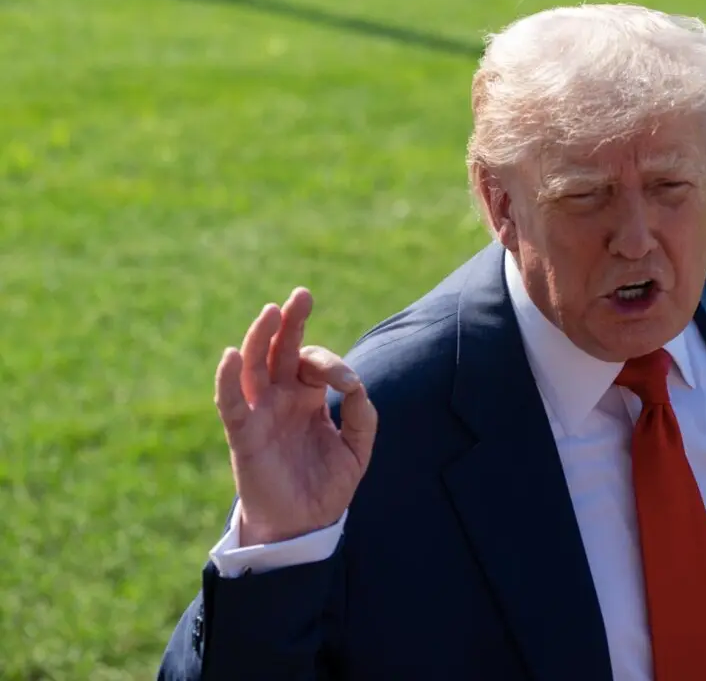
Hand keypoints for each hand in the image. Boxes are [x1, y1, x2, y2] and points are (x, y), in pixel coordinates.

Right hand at [214, 287, 376, 546]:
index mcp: (308, 397)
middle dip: (291, 321)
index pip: (314, 362)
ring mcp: (261, 412)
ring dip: (261, 337)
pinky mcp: (244, 434)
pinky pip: (231, 401)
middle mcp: (281, 398)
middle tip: (302, 295)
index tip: (348, 384)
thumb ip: (361, 416)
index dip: (332, 364)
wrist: (305, 527)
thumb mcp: (356, 449)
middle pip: (281, 349)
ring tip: (272, 311)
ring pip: (254, 365)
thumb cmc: (327, 486)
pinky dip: (227, 378)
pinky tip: (232, 354)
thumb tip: (353, 385)